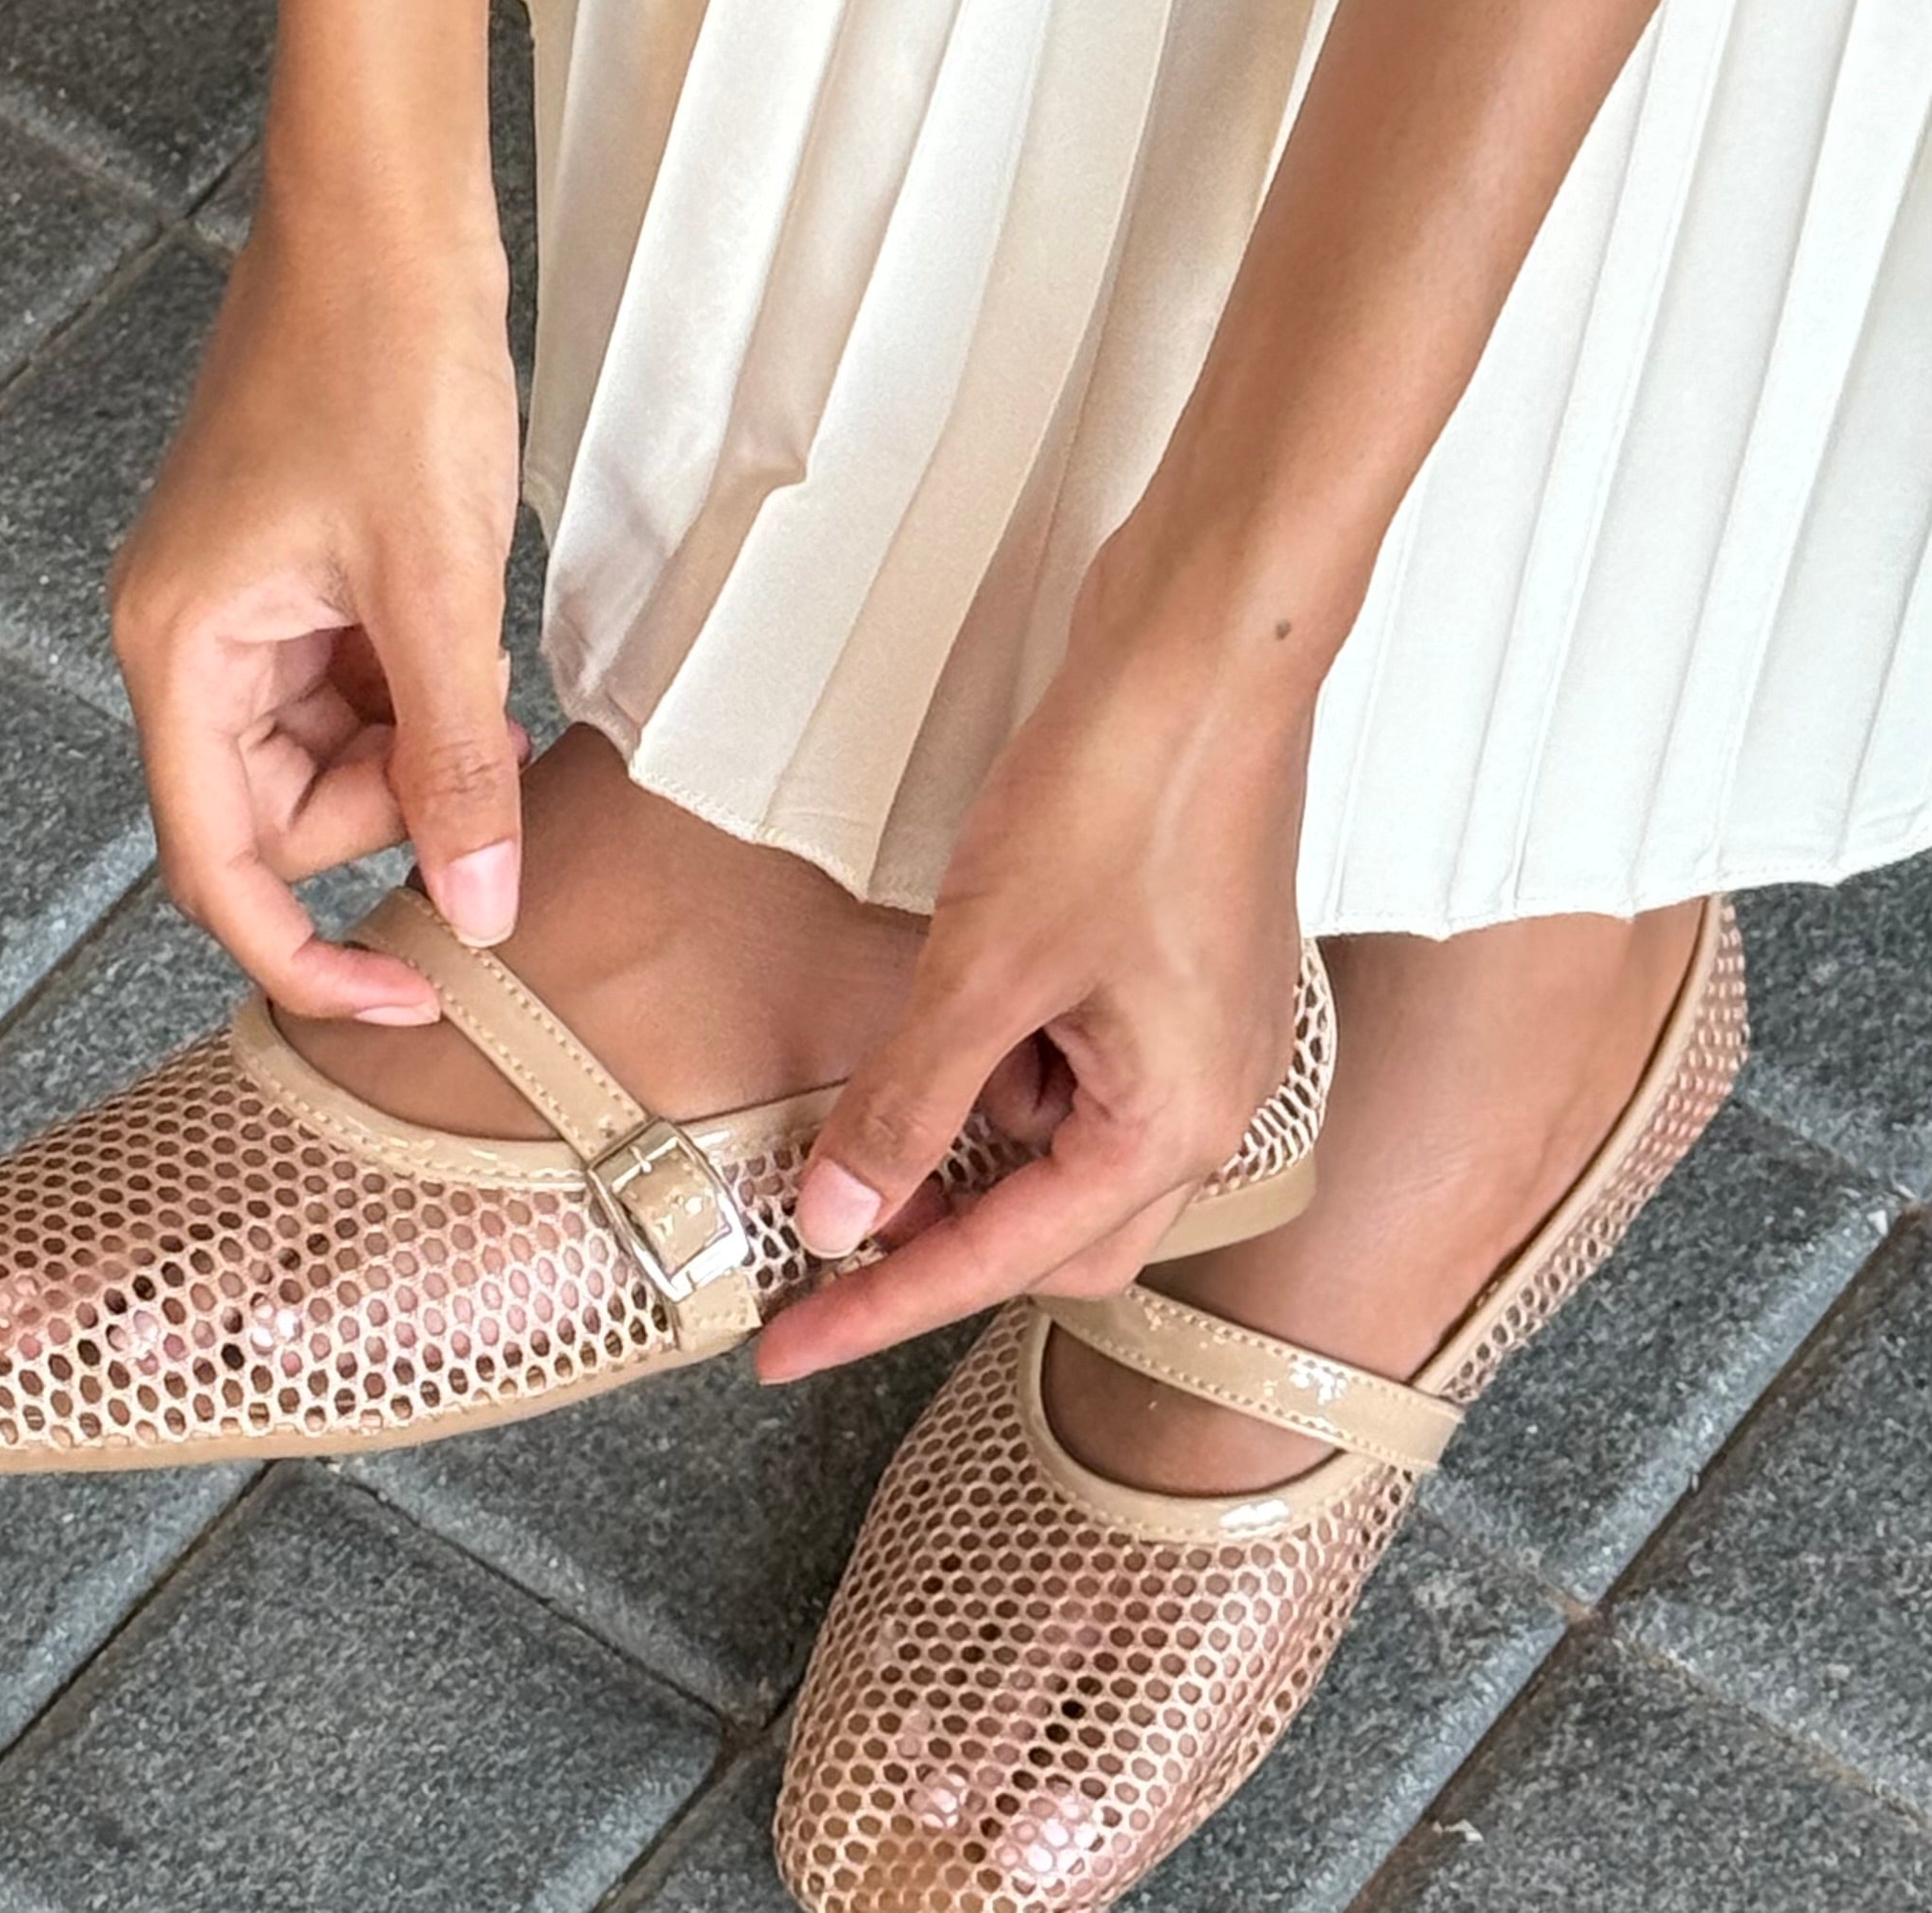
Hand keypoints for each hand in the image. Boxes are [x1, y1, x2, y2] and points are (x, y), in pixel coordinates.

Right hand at [109, 201, 524, 1019]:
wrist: (390, 213)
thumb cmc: (390, 362)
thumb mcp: (441, 589)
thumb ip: (456, 763)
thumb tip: (475, 912)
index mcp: (183, 649)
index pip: (220, 866)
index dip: (308, 958)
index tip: (406, 1002)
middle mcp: (192, 638)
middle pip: (284, 813)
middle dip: (392, 807)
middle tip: (483, 738)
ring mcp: (245, 605)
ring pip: (329, 752)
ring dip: (415, 745)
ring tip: (480, 667)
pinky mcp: (297, 572)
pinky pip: (353, 684)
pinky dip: (416, 690)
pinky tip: (465, 642)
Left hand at [753, 539, 1316, 1381]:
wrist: (1204, 652)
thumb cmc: (1120, 799)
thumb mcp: (984, 971)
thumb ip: (908, 1108)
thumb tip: (835, 1221)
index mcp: (1175, 1127)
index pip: (1004, 1264)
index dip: (883, 1305)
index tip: (789, 1347)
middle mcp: (1210, 1099)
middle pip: (1053, 1227)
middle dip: (938, 1222)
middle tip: (826, 1206)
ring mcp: (1203, 1034)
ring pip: (1063, 1136)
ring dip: (972, 1119)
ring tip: (903, 1049)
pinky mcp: (1181, 970)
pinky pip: (1082, 1057)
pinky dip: (1007, 1050)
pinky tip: (964, 990)